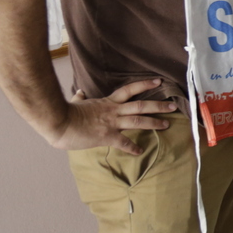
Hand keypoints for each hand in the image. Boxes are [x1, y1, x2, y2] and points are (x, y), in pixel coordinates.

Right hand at [47, 78, 178, 153]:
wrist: (59, 122)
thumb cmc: (65, 113)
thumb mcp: (75, 102)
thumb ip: (80, 98)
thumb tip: (79, 92)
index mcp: (108, 102)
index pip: (130, 89)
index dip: (145, 84)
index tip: (158, 80)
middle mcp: (114, 111)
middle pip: (141, 105)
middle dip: (158, 105)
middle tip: (173, 105)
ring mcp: (112, 123)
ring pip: (138, 121)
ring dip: (154, 122)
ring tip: (167, 124)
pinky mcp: (107, 136)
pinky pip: (124, 143)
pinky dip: (133, 147)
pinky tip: (140, 151)